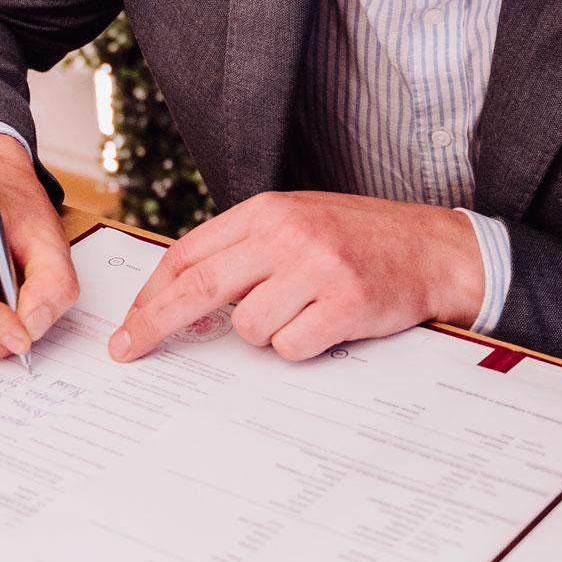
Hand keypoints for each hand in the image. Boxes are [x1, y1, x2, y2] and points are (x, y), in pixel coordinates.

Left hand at [110, 192, 484, 362]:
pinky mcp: (344, 304)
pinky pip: (290, 348)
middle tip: (128, 350)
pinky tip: (328, 325)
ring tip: (305, 312)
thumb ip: (245, 248)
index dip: (151, 294)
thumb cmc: (359, 240)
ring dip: (268, 334)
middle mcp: (287, 234)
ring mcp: (316, 268)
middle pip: (197, 288)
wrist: (433, 249)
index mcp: (267, 211)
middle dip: (155, 325)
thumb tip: (179, 291)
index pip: (188, 253)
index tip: (130, 325)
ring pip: (248, 328)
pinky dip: (302, 347)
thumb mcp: (297, 223)